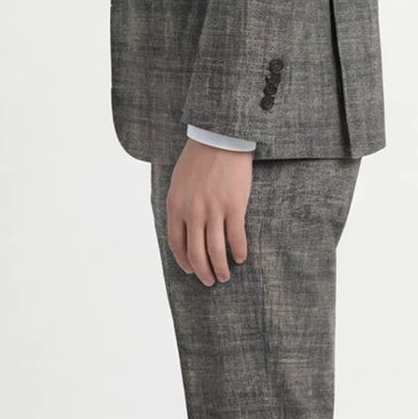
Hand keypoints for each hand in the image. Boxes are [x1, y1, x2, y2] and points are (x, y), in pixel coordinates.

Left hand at [166, 139, 252, 285]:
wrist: (218, 137)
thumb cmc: (198, 158)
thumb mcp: (178, 182)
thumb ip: (179, 206)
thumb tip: (184, 227)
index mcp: (176, 206)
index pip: (177, 244)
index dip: (184, 262)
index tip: (190, 271)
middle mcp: (193, 212)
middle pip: (196, 253)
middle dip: (203, 272)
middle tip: (210, 281)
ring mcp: (214, 210)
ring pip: (216, 250)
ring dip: (221, 268)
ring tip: (225, 276)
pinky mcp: (234, 206)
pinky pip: (236, 237)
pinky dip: (239, 251)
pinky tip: (241, 258)